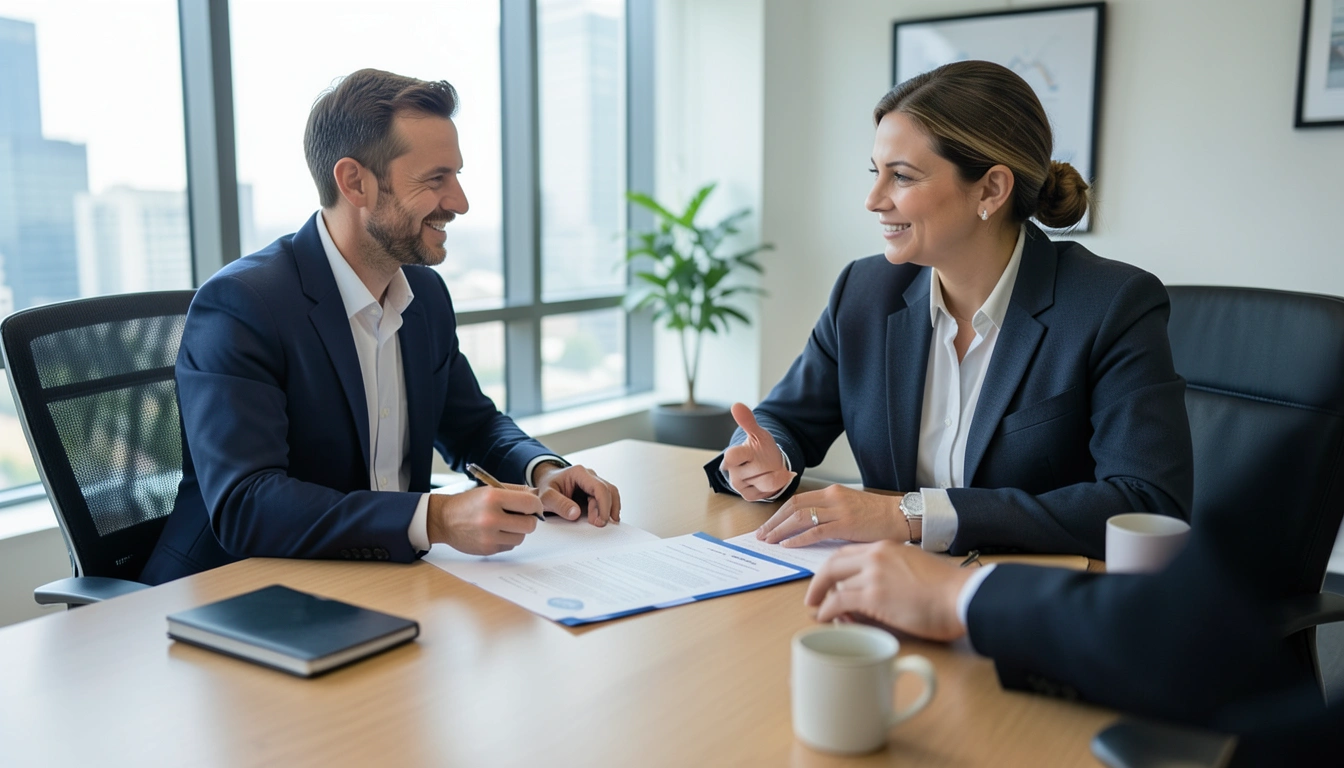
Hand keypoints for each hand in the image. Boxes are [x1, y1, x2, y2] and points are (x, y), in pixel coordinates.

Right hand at [427, 485, 542, 554]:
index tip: (533, 506)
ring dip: (517, 531)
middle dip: (529, 520)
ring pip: (521, 537)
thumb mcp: (490, 490)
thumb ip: (515, 491)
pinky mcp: (487, 549)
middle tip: (521, 516)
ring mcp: (489, 536)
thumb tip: (537, 495)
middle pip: (530, 524)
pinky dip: (507, 540)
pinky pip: (510, 546)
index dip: (536, 505)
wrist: (443, 519)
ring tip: (505, 524)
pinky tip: (495, 532)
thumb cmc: (469, 503)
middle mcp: (491, 518)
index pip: (530, 503)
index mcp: (493, 498)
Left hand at [532, 462, 621, 525]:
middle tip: (599, 525)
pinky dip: (608, 509)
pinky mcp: (594, 491)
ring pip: (610, 494)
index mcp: (579, 473)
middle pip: (608, 491)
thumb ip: (559, 504)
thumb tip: (575, 514)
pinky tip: (606, 519)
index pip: (599, 487)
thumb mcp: (546, 496)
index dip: (604, 505)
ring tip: (605, 523)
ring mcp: (593, 483)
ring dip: (610, 509)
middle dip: (606, 509)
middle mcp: (589, 476)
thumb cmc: (546, 487)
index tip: (600, 521)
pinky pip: (607, 498)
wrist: (545, 484)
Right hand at [720, 402, 796, 500]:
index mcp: (734, 454)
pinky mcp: (747, 495)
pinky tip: (770, 478)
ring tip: (769, 469)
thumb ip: (748, 421)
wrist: (766, 464)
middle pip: (760, 470)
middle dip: (769, 465)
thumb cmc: (761, 448)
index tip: (751, 452)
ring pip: (766, 482)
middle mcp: (733, 471)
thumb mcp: (758, 434)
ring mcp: (739, 485)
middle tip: (766, 460)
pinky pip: (767, 492)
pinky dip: (774, 484)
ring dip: (774, 475)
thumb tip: (736, 405)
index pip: (732, 456)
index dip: (740, 455)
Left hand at [757, 485, 906, 546]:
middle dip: (774, 522)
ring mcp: (839, 510)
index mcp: (832, 492)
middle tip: (761, 535)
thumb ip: (829, 515)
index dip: (779, 513)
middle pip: (793, 506)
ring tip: (769, 541)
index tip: (768, 525)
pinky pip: (815, 530)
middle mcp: (832, 497)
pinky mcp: (846, 524)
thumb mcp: (849, 509)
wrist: (902, 516)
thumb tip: (808, 530)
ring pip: (800, 517)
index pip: (797, 500)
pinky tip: (788, 545)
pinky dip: (798, 538)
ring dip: (780, 530)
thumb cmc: (879, 517)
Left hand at [804, 541, 972, 641]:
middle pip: (833, 563)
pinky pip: (838, 602)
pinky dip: (827, 610)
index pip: (849, 553)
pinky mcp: (873, 596)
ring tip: (818, 610)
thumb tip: (878, 591)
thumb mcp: (916, 567)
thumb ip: (894, 572)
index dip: (834, 568)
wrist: (963, 596)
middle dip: (819, 580)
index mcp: (887, 547)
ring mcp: (873, 574)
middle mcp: (876, 555)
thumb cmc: (949, 589)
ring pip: (832, 582)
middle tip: (813, 596)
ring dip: (822, 598)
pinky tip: (825, 617)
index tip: (828, 579)